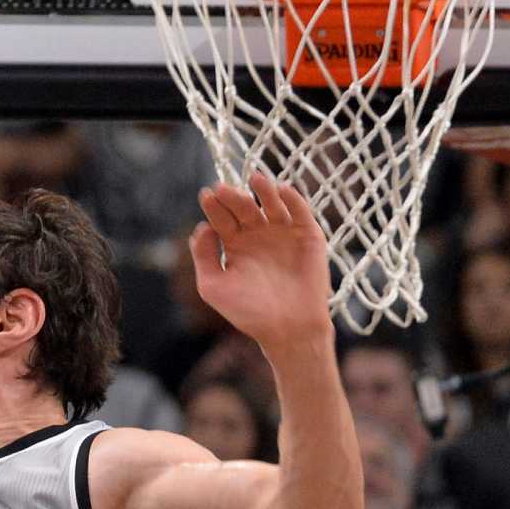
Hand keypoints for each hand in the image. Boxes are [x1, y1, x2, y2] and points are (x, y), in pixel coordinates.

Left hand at [189, 175, 332, 350]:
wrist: (288, 329)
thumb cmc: (248, 312)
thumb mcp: (214, 287)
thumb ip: (203, 258)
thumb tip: (201, 227)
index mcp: (234, 245)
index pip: (221, 218)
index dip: (214, 205)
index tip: (206, 195)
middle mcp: (258, 235)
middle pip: (244, 207)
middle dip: (233, 197)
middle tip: (223, 189)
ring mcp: (283, 233)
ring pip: (271, 204)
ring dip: (263, 190)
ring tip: (254, 179)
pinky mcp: (307, 235)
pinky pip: (300, 211)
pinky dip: (292, 199)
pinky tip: (281, 190)